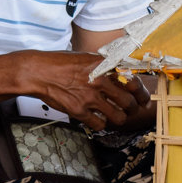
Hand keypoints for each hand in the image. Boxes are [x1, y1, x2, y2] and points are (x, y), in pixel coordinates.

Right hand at [27, 51, 150, 130]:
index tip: (142, 98)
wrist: (38, 72)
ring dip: (119, 118)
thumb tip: (119, 73)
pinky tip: (98, 119)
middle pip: (129, 102)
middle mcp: (100, 81)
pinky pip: (99, 124)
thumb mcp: (87, 58)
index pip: (132, 80)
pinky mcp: (79, 111)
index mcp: (104, 66)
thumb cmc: (60, 63)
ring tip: (117, 117)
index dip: (141, 92)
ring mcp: (90, 97)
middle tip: (132, 110)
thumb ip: (104, 66)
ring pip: (118, 117)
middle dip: (133, 108)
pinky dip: (101, 124)